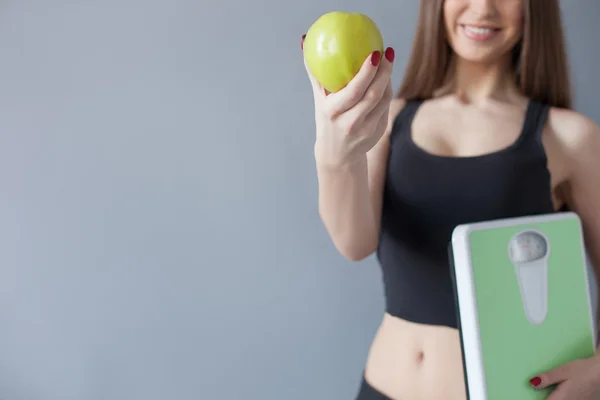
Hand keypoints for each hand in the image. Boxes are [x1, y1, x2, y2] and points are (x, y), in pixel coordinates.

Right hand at [302, 37, 394, 166]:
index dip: (367, 72)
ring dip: (387, 79)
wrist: (337, 155)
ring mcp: (366, 129)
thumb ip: (315, 73)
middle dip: (383, 71)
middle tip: (387, 52)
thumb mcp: (318, 100)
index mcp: (333, 112)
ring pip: (382, 99)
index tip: (374, 53)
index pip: (354, 91)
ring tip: (388, 62)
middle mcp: (350, 123)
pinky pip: (385, 106)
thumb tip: (305, 41)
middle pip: (372, 94)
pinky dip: (387, 91)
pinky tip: (386, 78)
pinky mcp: (378, 132)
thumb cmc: (326, 120)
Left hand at [529, 355, 599, 398]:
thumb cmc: (583, 370)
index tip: (530, 397)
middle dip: (547, 398)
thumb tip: (532, 383)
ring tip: (550, 393)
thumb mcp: (562, 371)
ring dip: (553, 398)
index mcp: (562, 398)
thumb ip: (548, 378)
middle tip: (541, 391)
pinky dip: (562, 398)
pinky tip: (561, 393)